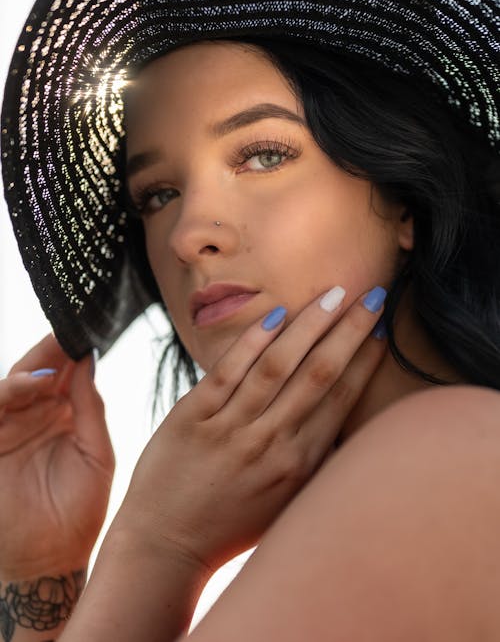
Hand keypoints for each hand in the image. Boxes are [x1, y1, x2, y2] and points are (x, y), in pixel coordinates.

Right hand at [0, 335, 113, 579]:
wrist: (52, 559)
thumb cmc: (80, 510)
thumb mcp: (97, 455)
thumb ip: (91, 409)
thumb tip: (88, 362)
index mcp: (63, 414)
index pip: (64, 373)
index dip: (71, 351)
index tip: (84, 330)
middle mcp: (35, 416)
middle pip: (36, 373)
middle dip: (48, 352)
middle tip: (65, 333)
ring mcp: (10, 430)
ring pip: (10, 388)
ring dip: (26, 374)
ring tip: (47, 370)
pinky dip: (8, 395)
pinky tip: (28, 386)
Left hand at [113, 286, 385, 573]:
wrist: (166, 546)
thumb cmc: (231, 525)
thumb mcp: (286, 503)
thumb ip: (313, 462)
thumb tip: (342, 420)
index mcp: (299, 466)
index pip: (341, 400)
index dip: (364, 361)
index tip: (380, 330)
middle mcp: (271, 444)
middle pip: (319, 374)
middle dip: (350, 331)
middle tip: (372, 295)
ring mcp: (231, 429)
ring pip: (279, 365)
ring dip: (311, 325)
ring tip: (334, 293)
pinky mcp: (193, 418)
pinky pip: (230, 372)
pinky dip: (254, 340)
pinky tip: (276, 313)